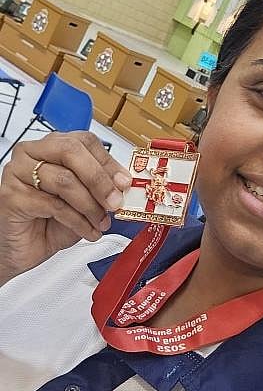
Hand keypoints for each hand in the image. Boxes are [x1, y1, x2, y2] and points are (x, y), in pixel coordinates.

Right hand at [0, 131, 131, 284]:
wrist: (21, 249)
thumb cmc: (49, 223)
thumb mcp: (83, 202)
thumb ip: (100, 189)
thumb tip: (123, 185)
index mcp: (50, 147)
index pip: (83, 141)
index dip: (107, 162)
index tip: (124, 182)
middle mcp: (30, 154)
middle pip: (70, 151)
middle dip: (99, 179)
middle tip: (114, 202)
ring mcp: (17, 173)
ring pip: (64, 180)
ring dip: (90, 206)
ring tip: (101, 223)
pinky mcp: (11, 196)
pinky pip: (53, 205)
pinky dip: (77, 221)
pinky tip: (87, 231)